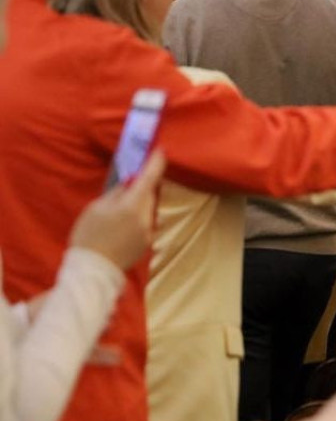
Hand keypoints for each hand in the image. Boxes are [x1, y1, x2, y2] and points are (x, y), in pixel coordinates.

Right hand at [70, 152, 165, 269]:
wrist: (92, 270)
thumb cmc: (89, 236)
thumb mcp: (96, 208)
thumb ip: (117, 192)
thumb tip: (131, 182)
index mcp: (132, 205)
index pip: (150, 178)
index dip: (156, 162)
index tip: (160, 150)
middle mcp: (146, 217)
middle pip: (149, 193)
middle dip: (142, 186)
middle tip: (129, 181)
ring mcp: (149, 230)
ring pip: (147, 208)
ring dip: (139, 202)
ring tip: (118, 210)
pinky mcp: (147, 241)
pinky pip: (145, 221)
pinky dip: (137, 217)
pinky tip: (121, 225)